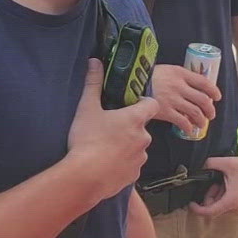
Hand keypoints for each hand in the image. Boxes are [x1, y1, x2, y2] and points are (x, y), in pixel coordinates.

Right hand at [69, 59, 159, 198]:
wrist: (86, 176)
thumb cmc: (87, 140)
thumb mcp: (87, 109)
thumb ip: (93, 84)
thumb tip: (95, 61)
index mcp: (135, 119)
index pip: (152, 104)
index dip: (144, 103)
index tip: (131, 105)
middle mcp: (143, 137)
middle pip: (141, 128)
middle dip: (129, 128)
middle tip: (109, 129)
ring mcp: (141, 158)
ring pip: (137, 148)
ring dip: (126, 146)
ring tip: (105, 149)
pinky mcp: (134, 175)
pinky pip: (131, 165)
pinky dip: (123, 164)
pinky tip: (107, 164)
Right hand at [148, 63, 220, 136]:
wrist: (130, 84)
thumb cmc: (147, 76)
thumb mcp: (166, 69)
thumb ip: (179, 77)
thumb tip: (193, 87)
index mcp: (180, 73)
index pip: (204, 81)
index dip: (214, 90)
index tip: (217, 97)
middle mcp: (179, 86)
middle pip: (203, 99)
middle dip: (210, 109)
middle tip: (211, 114)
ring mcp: (173, 99)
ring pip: (195, 112)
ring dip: (202, 120)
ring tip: (202, 123)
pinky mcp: (165, 112)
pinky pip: (182, 122)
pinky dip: (189, 127)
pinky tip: (189, 130)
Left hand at [192, 155, 237, 216]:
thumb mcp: (226, 163)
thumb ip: (209, 164)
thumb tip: (198, 168)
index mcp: (232, 201)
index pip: (209, 212)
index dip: (197, 209)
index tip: (192, 204)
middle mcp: (237, 209)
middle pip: (215, 208)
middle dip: (211, 196)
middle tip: (216, 183)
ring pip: (222, 207)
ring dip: (219, 196)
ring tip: (226, 182)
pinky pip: (229, 206)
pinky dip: (226, 198)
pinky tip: (231, 186)